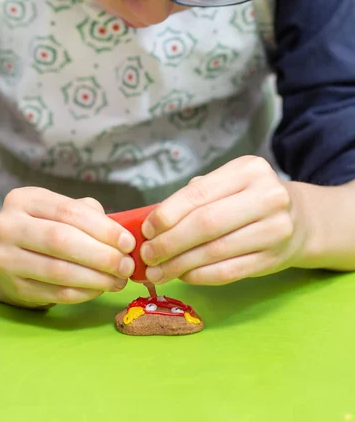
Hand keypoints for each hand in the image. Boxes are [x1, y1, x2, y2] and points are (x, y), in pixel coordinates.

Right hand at [0, 188, 135, 307]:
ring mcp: (6, 259)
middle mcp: (7, 226)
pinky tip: (99, 288)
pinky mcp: (13, 287)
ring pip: (58, 271)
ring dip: (96, 278)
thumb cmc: (46, 226)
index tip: (128, 242)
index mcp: (24, 199)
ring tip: (118, 280)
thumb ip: (90, 215)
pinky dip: (83, 293)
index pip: (69, 211)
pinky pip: (55, 293)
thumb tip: (123, 237)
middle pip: (61, 240)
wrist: (9, 253)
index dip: (103, 228)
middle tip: (126, 266)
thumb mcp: (62, 210)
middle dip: (101, 255)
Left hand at [141, 156, 308, 285]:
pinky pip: (228, 272)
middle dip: (170, 242)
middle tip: (148, 255)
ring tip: (158, 270)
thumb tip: (152, 225)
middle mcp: (267, 197)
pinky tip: (183, 275)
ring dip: (180, 264)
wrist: (299, 219)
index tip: (147, 229)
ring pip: (215, 251)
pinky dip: (200, 276)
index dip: (168, 214)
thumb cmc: (250, 198)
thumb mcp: (228, 183)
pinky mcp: (274, 259)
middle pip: (206, 224)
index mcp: (249, 170)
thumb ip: (194, 197)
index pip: (199, 193)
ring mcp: (274, 229)